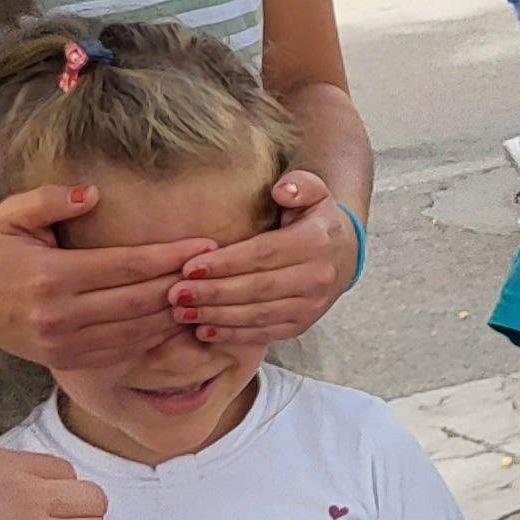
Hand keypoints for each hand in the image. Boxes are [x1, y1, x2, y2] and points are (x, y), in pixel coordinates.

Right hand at [0, 185, 214, 371]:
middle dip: (182, 286)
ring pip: (135, 333)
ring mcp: (61, 344)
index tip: (206, 245)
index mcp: (50, 276)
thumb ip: (53, 200)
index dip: (171, 257)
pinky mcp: (62, 361)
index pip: (127, 266)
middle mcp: (58, 315)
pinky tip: (173, 322)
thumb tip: (95, 193)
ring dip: (174, 317)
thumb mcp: (12, 214)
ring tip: (205, 297)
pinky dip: (150, 339)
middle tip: (217, 271)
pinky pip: (119, 353)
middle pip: (139, 303)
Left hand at [172, 172, 357, 346]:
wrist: (344, 254)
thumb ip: (299, 184)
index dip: (225, 263)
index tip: (189, 267)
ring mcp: (311, 306)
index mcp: (316, 242)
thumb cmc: (314, 220)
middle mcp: (317, 277)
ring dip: (217, 316)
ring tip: (181, 312)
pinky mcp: (302, 325)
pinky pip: (264, 333)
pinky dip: (232, 335)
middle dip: (213, 292)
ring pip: (259, 314)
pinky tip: (203, 330)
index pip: (263, 254)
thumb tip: (281, 191)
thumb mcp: (313, 192)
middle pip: (257, 288)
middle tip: (176, 293)